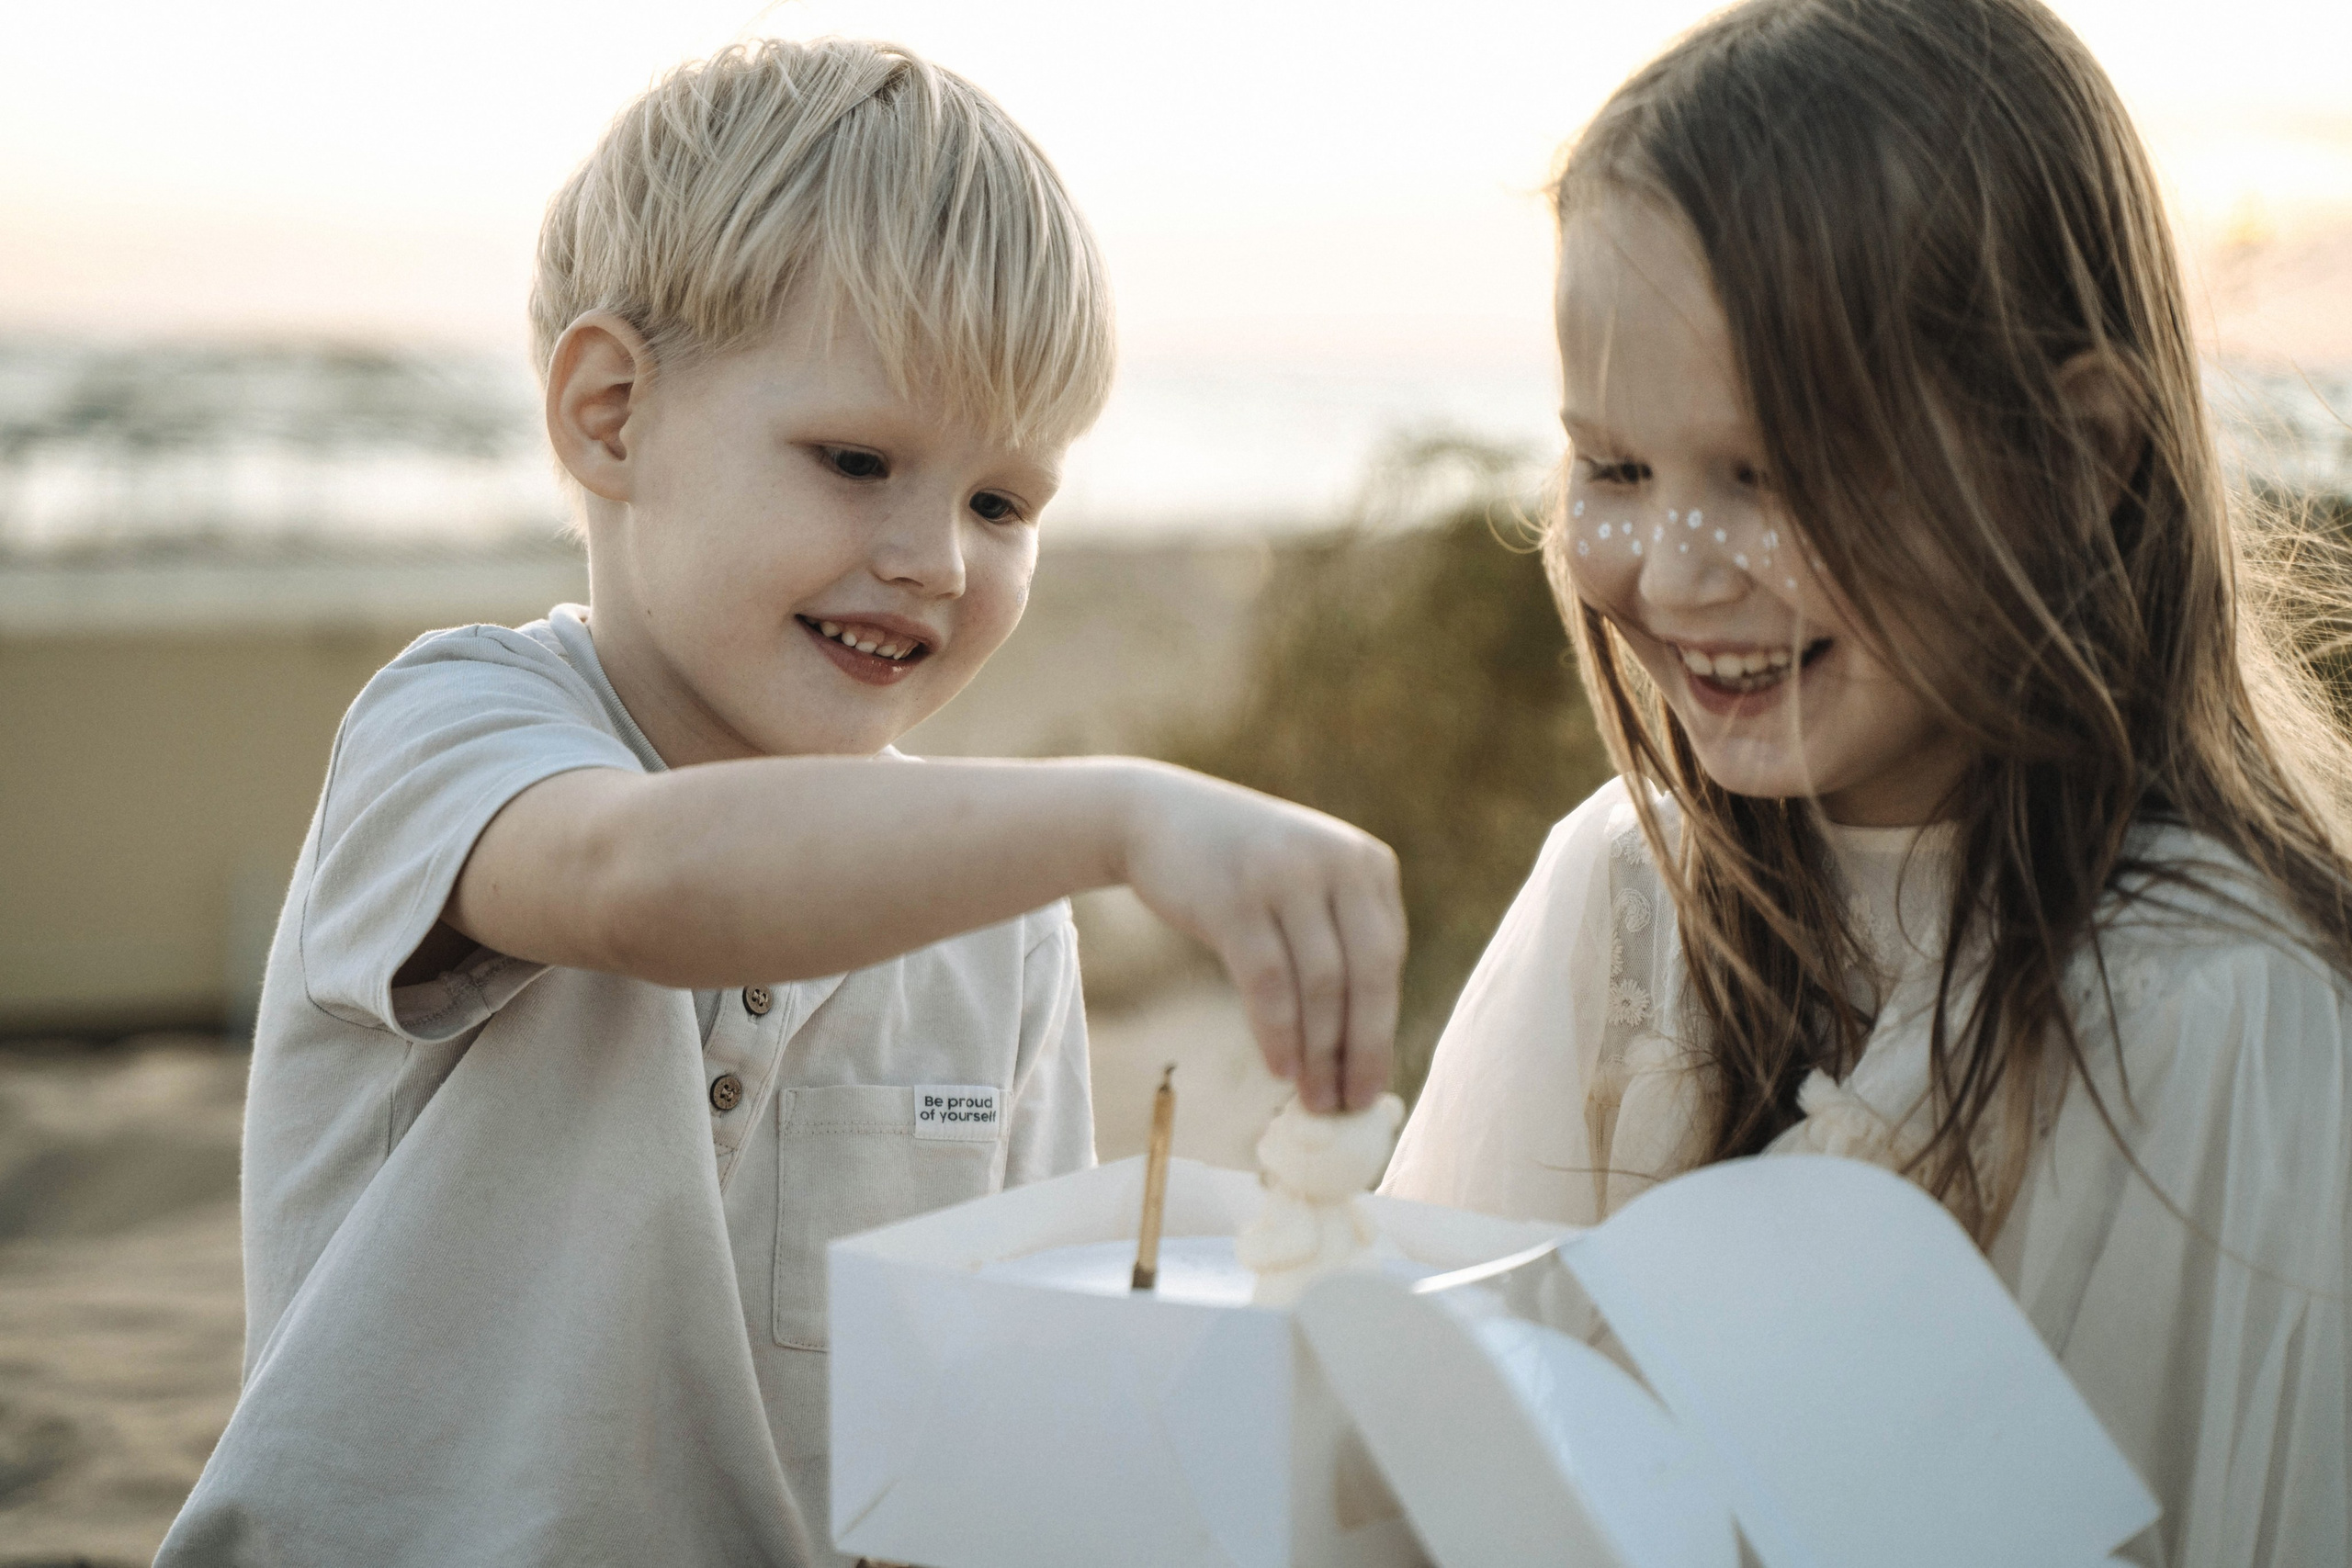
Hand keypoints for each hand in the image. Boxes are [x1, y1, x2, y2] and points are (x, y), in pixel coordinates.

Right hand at [1115, 765, 1403, 1111]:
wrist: (1158, 816)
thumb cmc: (1240, 869)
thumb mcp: (1306, 884)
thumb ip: (1339, 939)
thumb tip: (1363, 1048)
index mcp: (1367, 864)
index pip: (1387, 960)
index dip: (1382, 1029)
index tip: (1371, 1086)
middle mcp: (1336, 863)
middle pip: (1366, 974)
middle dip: (1362, 1050)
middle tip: (1352, 1106)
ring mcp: (1285, 877)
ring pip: (1320, 984)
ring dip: (1319, 1052)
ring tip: (1314, 1099)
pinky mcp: (1236, 898)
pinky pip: (1268, 981)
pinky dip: (1278, 1031)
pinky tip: (1279, 1067)